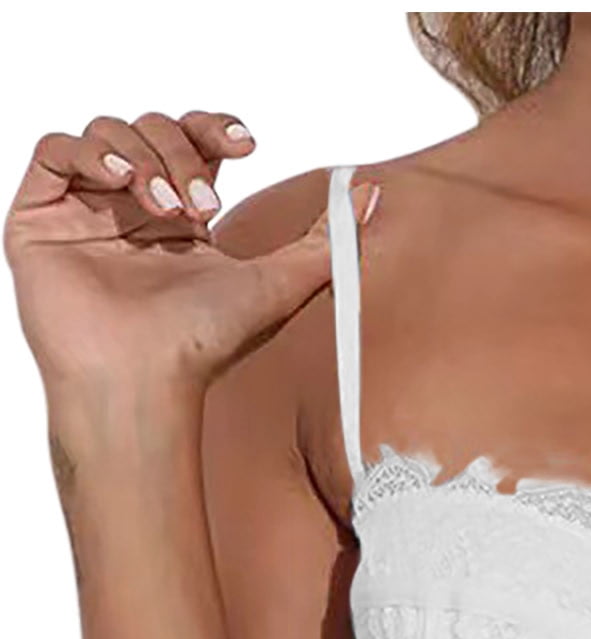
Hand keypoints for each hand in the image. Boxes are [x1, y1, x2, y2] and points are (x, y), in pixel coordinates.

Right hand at [4, 109, 378, 393]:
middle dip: (184, 153)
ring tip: (166, 210)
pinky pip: (56, 149)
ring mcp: (86, 212)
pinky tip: (123, 185)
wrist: (147, 380)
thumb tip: (371, 196)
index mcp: (184, 221)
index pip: (195, 143)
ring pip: (108, 132)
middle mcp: (133, 210)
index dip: (215, 129)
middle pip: (153, 130)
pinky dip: (91, 153)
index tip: (245, 142)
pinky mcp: (40, 216)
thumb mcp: (281, 285)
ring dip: (145, 156)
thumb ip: (326, 242)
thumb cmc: (206, 344)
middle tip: (203, 207)